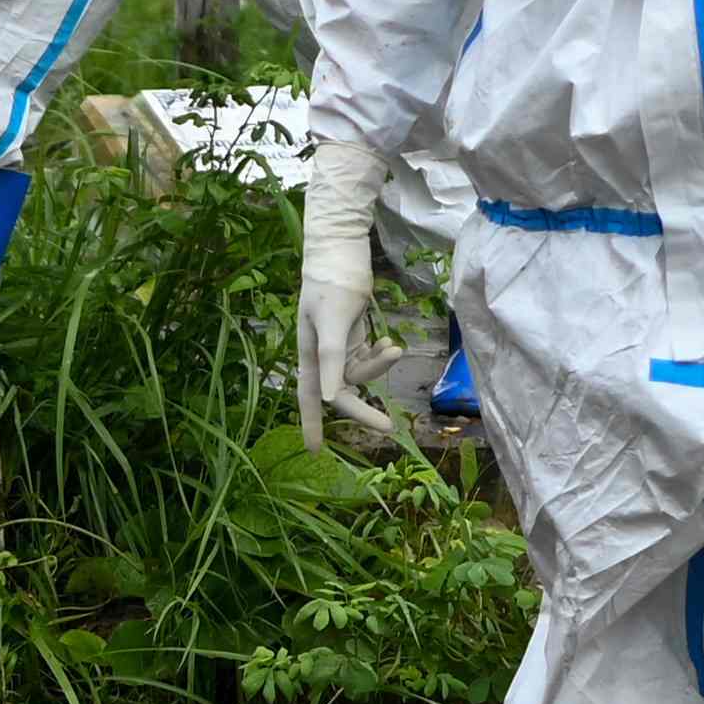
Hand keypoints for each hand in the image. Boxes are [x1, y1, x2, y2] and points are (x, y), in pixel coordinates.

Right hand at [298, 133, 387, 451]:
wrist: (342, 251)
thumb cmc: (331, 283)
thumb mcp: (333, 322)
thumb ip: (332, 360)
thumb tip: (331, 398)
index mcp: (309, 354)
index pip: (310, 397)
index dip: (312, 424)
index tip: (316, 452)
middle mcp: (322, 355)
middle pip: (342, 393)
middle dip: (364, 409)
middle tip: (388, 427)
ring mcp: (340, 346)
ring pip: (361, 373)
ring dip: (380, 366)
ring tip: (394, 348)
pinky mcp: (355, 335)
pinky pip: (370, 356)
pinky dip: (382, 353)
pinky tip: (390, 342)